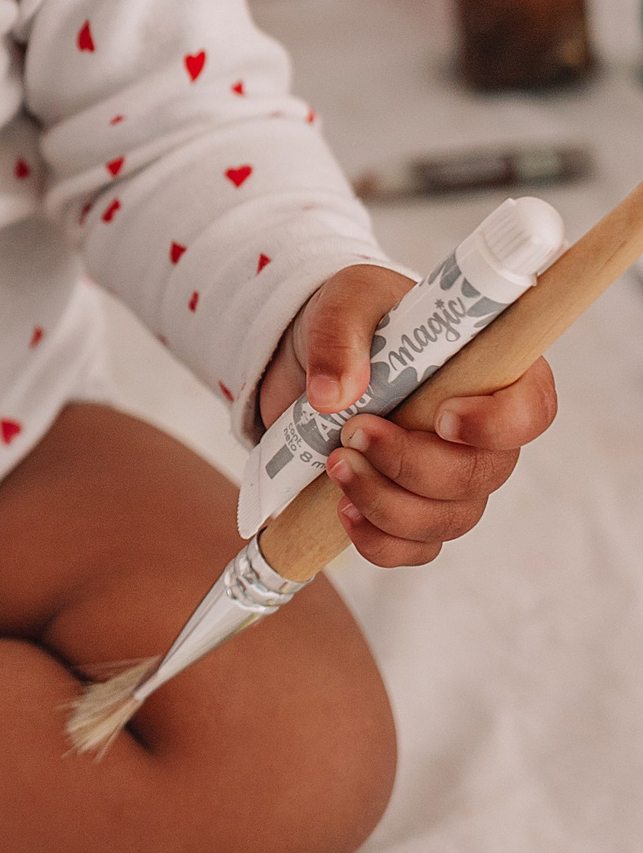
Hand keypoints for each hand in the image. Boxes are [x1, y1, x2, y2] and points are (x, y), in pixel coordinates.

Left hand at [257, 262, 556, 568]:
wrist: (320, 360)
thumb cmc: (358, 321)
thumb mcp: (345, 305)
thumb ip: (339, 339)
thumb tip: (331, 394)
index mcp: (492, 370)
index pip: (532, 408)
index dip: (499, 425)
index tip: (442, 419)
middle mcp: (485, 433)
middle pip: (482, 475)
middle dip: (413, 465)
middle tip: (353, 431)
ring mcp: (455, 478)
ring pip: (449, 519)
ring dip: (388, 503)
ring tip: (335, 463)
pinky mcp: (416, 509)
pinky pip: (417, 548)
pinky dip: (379, 541)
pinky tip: (343, 510)